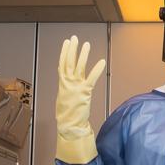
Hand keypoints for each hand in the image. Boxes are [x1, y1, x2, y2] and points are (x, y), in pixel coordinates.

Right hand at [55, 36, 104, 162]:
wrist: (69, 126)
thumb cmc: (66, 115)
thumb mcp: (63, 98)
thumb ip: (66, 89)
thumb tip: (67, 84)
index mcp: (62, 84)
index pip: (62, 64)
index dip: (64, 52)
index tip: (66, 43)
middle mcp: (67, 83)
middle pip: (68, 62)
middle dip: (71, 49)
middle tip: (74, 38)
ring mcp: (75, 87)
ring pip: (78, 67)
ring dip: (83, 55)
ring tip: (86, 44)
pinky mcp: (84, 92)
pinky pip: (91, 78)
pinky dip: (96, 69)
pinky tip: (101, 61)